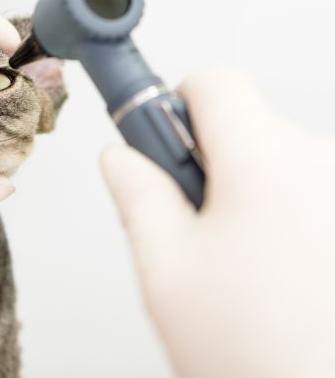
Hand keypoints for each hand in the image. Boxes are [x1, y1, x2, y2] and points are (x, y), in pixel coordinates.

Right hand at [101, 69, 334, 377]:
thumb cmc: (259, 354)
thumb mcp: (168, 273)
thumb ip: (139, 198)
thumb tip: (120, 160)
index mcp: (266, 165)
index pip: (215, 84)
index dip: (174, 104)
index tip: (156, 135)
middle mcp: (322, 167)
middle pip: (249, 127)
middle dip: (211, 164)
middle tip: (193, 226)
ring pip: (282, 166)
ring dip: (253, 197)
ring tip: (241, 266)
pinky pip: (313, 197)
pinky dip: (289, 219)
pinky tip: (278, 275)